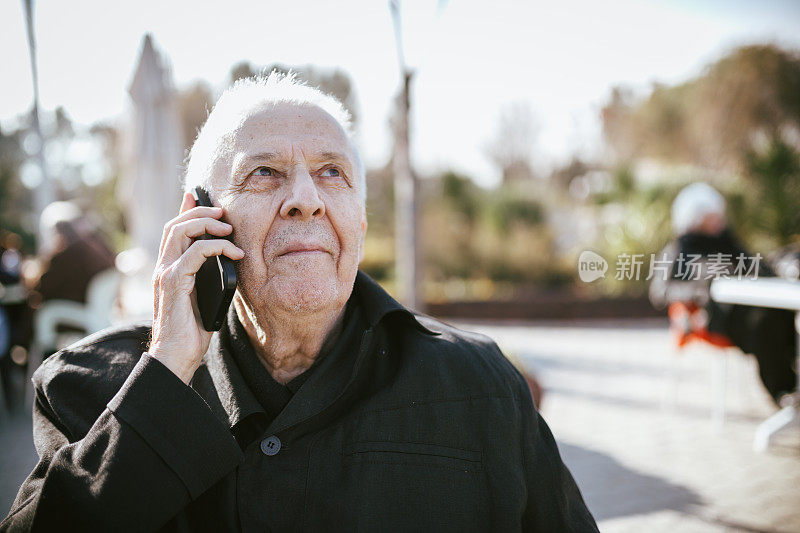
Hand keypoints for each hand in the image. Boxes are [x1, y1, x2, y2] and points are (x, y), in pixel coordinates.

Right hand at [148, 192, 243, 383]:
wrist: (176, 356)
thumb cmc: (191, 331)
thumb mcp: (204, 297)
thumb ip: (208, 277)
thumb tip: (228, 261)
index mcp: (169, 269)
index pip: (173, 230)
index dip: (185, 210)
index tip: (199, 196)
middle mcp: (163, 268)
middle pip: (174, 225)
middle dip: (200, 212)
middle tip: (223, 213)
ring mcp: (165, 274)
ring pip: (179, 232)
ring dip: (206, 224)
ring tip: (229, 229)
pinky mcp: (173, 283)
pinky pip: (193, 253)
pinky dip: (215, 247)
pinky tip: (233, 253)